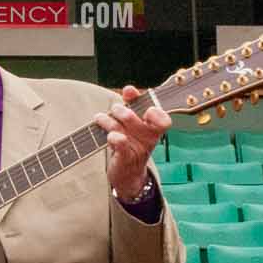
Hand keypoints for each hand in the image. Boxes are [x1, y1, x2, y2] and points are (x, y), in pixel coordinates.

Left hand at [97, 86, 169, 200]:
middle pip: (136, 120)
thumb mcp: (135, 124)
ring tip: (100, 118)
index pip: (163, 120)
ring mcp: (137, 150)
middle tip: (115, 110)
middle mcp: (148, 140)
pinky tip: (109, 135)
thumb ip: (133, 104)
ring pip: (121, 129)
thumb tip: (129, 88)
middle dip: (122, 111)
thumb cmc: (132, 143)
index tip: (146, 109)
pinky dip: (114, 137)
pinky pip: (120, 144)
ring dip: (108, 121)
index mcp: (154, 129)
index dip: (156, 113)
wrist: (129, 174)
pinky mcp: (125, 158)